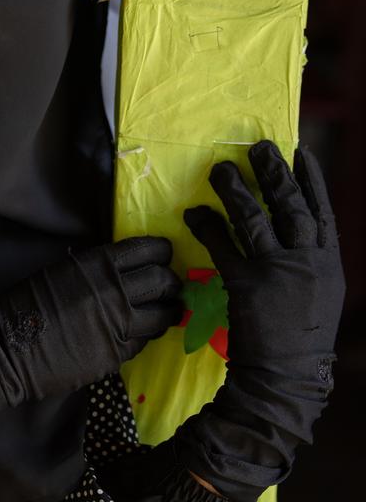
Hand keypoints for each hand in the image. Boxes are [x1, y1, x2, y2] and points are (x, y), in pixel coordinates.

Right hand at [0, 235, 183, 398]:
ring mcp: (118, 325)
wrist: (8, 345)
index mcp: (96, 263)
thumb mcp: (61, 270)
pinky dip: (144, 336)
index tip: (164, 254)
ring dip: (167, 312)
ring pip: (163, 315)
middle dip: (171, 282)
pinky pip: (143, 342)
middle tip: (168, 286)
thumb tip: (121, 269)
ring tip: (165, 312)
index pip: (147, 250)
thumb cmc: (26, 302)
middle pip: (163, 281)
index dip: (161, 251)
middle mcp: (113, 291)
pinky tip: (137, 333)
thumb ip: (95, 269)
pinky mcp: (117, 354)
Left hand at [174, 140, 343, 500]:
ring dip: (235, 191)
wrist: (286, 377)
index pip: (322, 213)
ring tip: (219, 169)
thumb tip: (294, 230)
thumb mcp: (319, 295)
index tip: (301, 152)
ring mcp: (277, 272)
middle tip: (259, 147)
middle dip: (274, 174)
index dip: (312, 181)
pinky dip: (207, 224)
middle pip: (290, 207)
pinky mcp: (245, 284)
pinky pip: (222, 244)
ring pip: (254, 219)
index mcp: (329, 264)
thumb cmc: (299, 336)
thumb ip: (309, 261)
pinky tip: (194, 212)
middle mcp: (307, 262)